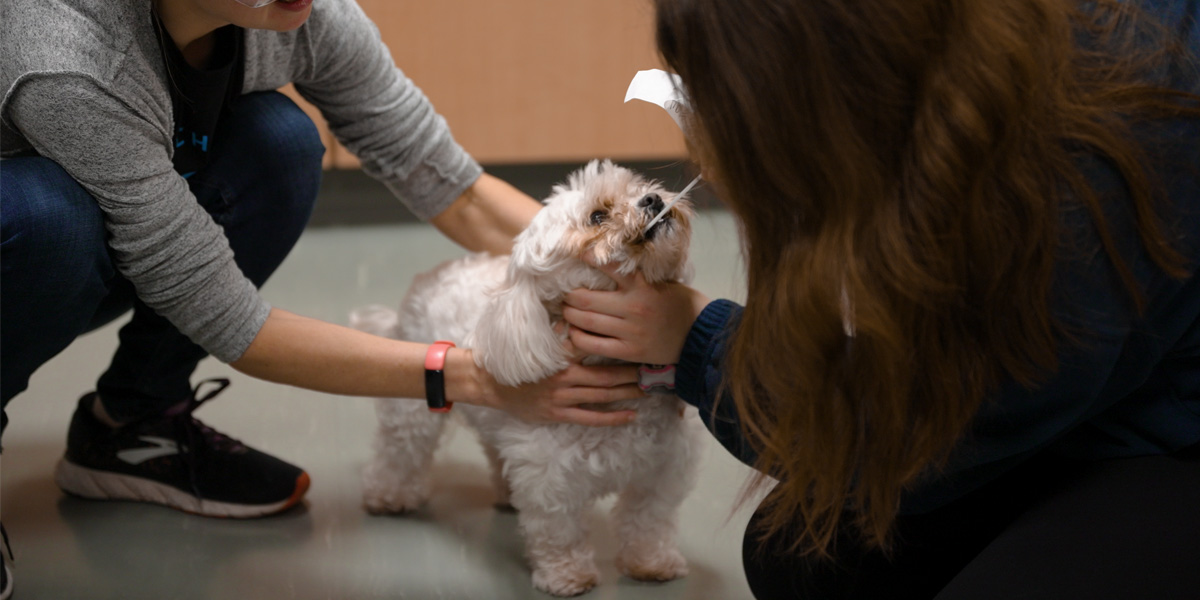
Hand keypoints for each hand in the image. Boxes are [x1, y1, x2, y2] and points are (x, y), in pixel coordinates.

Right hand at [450, 345, 642, 426]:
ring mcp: (562, 397)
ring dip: (628, 393)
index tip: (641, 340)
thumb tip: (583, 309)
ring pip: (603, 396)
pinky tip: (630, 415)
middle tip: (656, 368)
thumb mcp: (536, 336)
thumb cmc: (516, 356)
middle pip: (607, 375)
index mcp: (560, 352)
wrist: (489, 382)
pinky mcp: (558, 413)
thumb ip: (561, 329)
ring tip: (650, 388)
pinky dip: (612, 417)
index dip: (620, 345)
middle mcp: (564, 375)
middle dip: (633, 372)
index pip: (597, 346)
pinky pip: (591, 417)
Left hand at [562, 261, 709, 364]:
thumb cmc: (678, 304)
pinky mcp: (630, 351)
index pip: (606, 266)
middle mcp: (633, 307)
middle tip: (563, 294)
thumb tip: (604, 264)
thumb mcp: (659, 282)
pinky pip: (593, 345)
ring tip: (566, 311)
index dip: (585, 258)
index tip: (574, 254)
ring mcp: (630, 331)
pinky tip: (574, 333)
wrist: (700, 334)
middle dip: (568, 296)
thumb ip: (634, 277)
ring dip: (569, 316)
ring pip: (585, 322)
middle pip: (584, 300)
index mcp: (641, 285)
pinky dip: (578, 338)